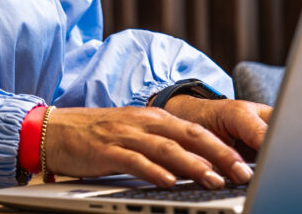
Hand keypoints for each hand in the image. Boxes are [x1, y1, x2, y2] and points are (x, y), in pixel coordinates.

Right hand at [42, 104, 264, 188]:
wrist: (54, 129)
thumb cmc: (98, 136)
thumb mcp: (136, 135)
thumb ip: (165, 147)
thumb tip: (200, 167)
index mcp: (155, 118)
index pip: (198, 131)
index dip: (225, 147)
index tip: (247, 165)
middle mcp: (145, 122)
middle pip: (190, 136)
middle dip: (220, 155)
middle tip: (242, 173)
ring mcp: (126, 135)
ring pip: (167, 148)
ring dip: (193, 165)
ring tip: (214, 180)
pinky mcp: (107, 149)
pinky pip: (135, 160)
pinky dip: (154, 171)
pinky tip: (169, 182)